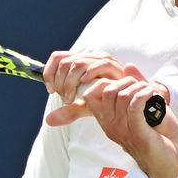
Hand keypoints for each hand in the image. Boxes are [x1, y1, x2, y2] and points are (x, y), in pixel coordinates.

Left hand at [43, 52, 158, 126]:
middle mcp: (89, 57)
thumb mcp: (85, 106)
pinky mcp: (113, 65)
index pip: (57, 57)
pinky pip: (99, 64)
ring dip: (71, 81)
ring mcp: (101, 59)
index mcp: (80, 61)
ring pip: (78, 64)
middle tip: (65, 98)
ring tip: (73, 97)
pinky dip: (89, 74)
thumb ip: (68, 111)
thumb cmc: (107, 102)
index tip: (51, 90)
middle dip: (60, 81)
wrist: (129, 100)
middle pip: (64, 61)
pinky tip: (85, 85)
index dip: (49, 73)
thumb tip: (48, 120)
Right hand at [81, 77, 177, 177]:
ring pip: (122, 95)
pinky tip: (154, 95)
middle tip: (144, 88)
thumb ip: (137, 86)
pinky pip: (134, 105)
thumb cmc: (157, 136)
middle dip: (128, 81)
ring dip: (141, 88)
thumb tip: (128, 66)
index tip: (126, 83)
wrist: (168, 162)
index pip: (91, 94)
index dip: (105, 81)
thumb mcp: (146, 106)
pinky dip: (145, 94)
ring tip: (152, 93)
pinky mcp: (137, 133)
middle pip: (108, 90)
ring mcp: (122, 130)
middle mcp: (111, 125)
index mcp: (108, 119)